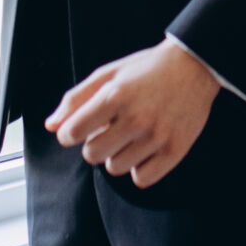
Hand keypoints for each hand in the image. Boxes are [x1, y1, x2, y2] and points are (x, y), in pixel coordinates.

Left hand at [46, 37, 220, 186]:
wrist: (194, 66)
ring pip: (115, 168)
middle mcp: (136, 118)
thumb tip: (51, 126)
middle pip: (92, 155)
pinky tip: (144, 149)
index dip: (70, 133)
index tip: (78, 129)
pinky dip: (138, 168)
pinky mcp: (174, 151)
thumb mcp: (108, 74)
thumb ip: (76, 99)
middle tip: (109, 129)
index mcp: (115, 95)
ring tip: (131, 135)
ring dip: (117, 155)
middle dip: (94, 144)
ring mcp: (156, 136)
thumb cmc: (146, 69)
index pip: (72, 133)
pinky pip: (141, 179)